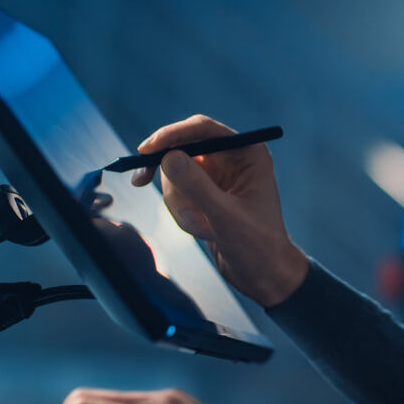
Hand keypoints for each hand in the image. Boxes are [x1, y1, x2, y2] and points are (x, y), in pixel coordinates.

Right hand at [133, 114, 308, 306]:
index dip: (171, 134)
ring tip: (202, 228)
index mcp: (248, 153)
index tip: (146, 150)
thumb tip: (168, 157)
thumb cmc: (258, 246)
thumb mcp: (225, 217)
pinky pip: (178, 193)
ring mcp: (218, 177)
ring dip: (180, 203)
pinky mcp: (206, 194)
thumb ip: (197, 187)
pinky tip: (202, 230)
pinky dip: (181, 212)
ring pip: (176, 174)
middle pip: (183, 148)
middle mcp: (233, 159)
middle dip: (170, 175)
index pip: (203, 128)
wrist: (264, 275)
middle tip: (140, 180)